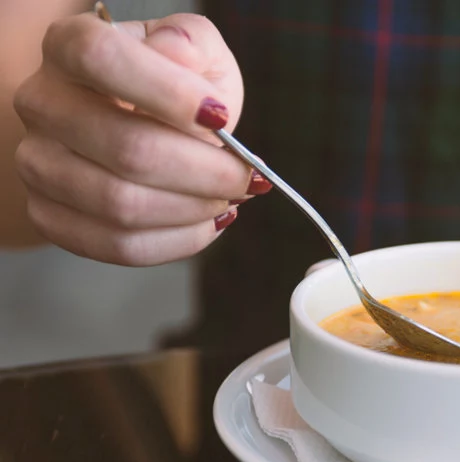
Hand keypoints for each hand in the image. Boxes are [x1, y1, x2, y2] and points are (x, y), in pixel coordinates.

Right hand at [13, 12, 269, 264]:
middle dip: (206, 170)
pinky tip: (207, 221)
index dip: (168, 92)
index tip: (223, 118)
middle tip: (246, 176)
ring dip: (195, 208)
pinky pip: (119, 245)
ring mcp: (38, 165)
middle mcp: (42, 103)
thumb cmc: (170, 87)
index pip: (100, 59)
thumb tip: (178, 58)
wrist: (135, 124)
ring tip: (230, 197)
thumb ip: (190, 45)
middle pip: (126, 149)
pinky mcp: (51, 216)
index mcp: (69, 46)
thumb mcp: (193, 51)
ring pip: (123, 206)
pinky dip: (178, 240)